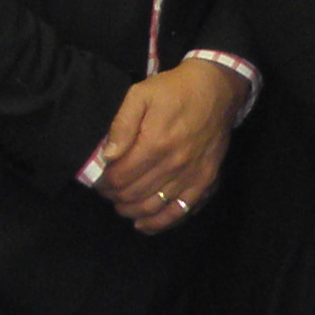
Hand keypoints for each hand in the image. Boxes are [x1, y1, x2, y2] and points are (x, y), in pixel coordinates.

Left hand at [90, 58, 243, 232]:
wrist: (216, 89)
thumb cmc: (174, 90)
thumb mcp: (140, 95)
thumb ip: (121, 125)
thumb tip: (108, 156)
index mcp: (155, 143)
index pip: (120, 177)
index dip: (104, 183)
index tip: (99, 180)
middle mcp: (174, 165)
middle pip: (134, 195)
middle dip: (114, 197)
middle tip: (108, 192)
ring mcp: (192, 176)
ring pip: (154, 207)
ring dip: (132, 212)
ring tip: (122, 206)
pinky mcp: (206, 182)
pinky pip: (181, 211)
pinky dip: (160, 223)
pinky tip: (145, 224)